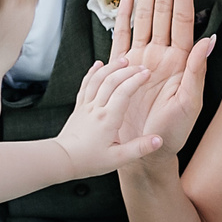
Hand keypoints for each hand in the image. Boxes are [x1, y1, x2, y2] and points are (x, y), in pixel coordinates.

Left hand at [52, 60, 165, 176]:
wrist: (62, 160)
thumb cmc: (89, 161)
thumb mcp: (118, 159)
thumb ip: (139, 148)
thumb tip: (158, 140)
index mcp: (108, 119)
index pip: (124, 92)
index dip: (136, 80)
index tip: (147, 73)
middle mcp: (96, 109)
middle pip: (112, 81)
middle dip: (128, 71)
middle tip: (141, 66)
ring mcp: (86, 106)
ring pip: (98, 79)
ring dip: (111, 67)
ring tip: (123, 60)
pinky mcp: (79, 107)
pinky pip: (86, 85)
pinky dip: (92, 72)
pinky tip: (97, 64)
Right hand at [111, 0, 212, 157]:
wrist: (143, 153)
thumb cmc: (170, 133)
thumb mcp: (189, 104)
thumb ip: (196, 70)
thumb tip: (209, 39)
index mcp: (179, 60)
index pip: (180, 16)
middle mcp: (162, 54)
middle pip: (163, 7)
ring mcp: (142, 59)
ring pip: (146, 15)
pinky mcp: (125, 69)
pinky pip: (123, 36)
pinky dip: (126, 15)